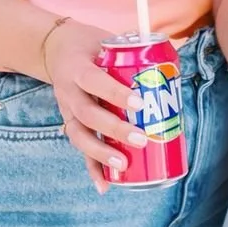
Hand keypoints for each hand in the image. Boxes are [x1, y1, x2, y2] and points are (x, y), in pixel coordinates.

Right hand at [37, 18, 142, 192]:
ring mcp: (66, 110)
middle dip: (114, 130)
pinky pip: (79, 149)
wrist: (56, 49)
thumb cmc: (90, 46)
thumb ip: (131, 52)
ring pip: (79, 135)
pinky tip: (105, 186)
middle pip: (88, 114)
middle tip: (140, 139)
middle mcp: (68, 91)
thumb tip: (171, 60)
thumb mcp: (104, 40)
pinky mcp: (71, 124)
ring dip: (100, 154)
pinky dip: (91, 169)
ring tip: (123, 165)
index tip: (140, 104)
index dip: (115, 93)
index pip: (94, 81)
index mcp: (77, 68)